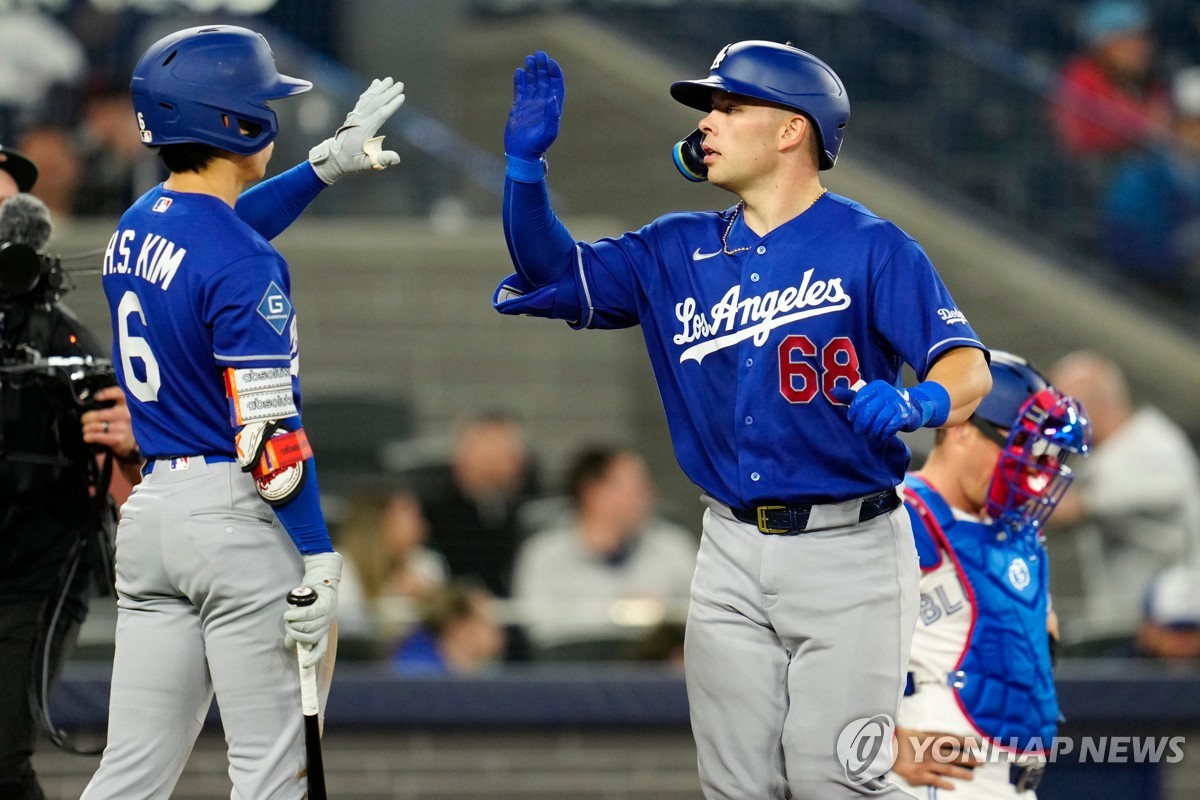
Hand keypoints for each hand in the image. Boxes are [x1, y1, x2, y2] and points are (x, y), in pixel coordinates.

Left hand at [81, 386, 138, 461]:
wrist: (137, 439)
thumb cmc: (126, 420)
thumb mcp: (124, 406)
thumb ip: (114, 397)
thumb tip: (96, 396)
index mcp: (128, 404)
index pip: (119, 394)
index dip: (107, 394)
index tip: (97, 397)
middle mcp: (126, 415)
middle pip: (99, 415)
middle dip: (87, 418)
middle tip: (85, 419)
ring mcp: (122, 427)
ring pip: (96, 426)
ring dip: (87, 428)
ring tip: (86, 429)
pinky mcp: (119, 439)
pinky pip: (98, 437)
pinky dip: (90, 436)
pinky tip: (88, 436)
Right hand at [283, 552, 341, 667]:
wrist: (321, 573)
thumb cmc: (310, 595)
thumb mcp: (304, 614)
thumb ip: (298, 629)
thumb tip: (289, 645)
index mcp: (325, 627)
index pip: (322, 647)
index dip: (314, 658)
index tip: (305, 666)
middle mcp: (328, 621)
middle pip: (310, 638)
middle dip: (296, 635)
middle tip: (288, 626)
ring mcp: (329, 612)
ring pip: (308, 627)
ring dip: (294, 625)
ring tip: (287, 618)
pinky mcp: (325, 602)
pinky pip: (309, 614)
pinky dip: (296, 616)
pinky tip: (288, 614)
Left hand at [309, 77, 404, 183]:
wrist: (334, 158)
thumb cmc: (352, 161)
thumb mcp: (367, 164)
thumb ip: (381, 160)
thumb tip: (397, 158)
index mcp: (364, 130)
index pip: (380, 114)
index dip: (392, 105)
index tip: (402, 96)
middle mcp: (359, 120)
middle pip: (376, 102)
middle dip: (389, 92)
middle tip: (400, 84)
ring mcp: (355, 116)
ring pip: (369, 99)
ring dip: (379, 88)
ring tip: (389, 79)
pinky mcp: (354, 115)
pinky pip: (363, 100)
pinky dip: (370, 91)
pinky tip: (375, 84)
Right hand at [504, 51, 563, 160]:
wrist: (522, 154)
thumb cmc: (538, 145)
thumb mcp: (549, 132)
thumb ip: (552, 114)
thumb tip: (552, 96)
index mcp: (552, 108)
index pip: (556, 86)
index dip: (555, 73)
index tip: (551, 62)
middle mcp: (542, 104)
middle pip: (544, 81)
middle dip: (543, 67)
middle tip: (539, 53)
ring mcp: (530, 105)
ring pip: (532, 83)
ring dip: (532, 71)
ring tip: (529, 58)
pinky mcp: (519, 108)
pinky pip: (520, 90)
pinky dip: (520, 81)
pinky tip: (519, 71)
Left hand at [830, 380, 948, 440]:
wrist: (913, 408)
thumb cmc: (885, 404)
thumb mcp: (868, 398)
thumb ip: (851, 396)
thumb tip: (832, 391)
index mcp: (876, 386)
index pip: (858, 400)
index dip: (853, 413)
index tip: (852, 420)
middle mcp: (887, 392)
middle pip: (868, 412)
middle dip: (861, 425)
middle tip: (860, 431)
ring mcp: (897, 403)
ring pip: (879, 420)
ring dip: (872, 431)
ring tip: (870, 435)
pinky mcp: (905, 414)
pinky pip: (891, 427)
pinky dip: (884, 434)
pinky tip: (882, 436)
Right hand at [892, 727, 980, 788]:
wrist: (884, 744)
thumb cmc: (901, 739)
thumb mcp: (919, 733)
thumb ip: (934, 736)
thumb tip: (951, 738)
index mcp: (930, 740)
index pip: (952, 740)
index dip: (966, 742)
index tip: (979, 744)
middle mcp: (930, 751)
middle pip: (953, 755)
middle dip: (968, 759)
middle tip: (982, 762)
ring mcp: (925, 763)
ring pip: (946, 768)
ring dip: (960, 772)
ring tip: (972, 776)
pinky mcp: (917, 774)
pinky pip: (932, 780)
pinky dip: (942, 783)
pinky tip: (952, 787)